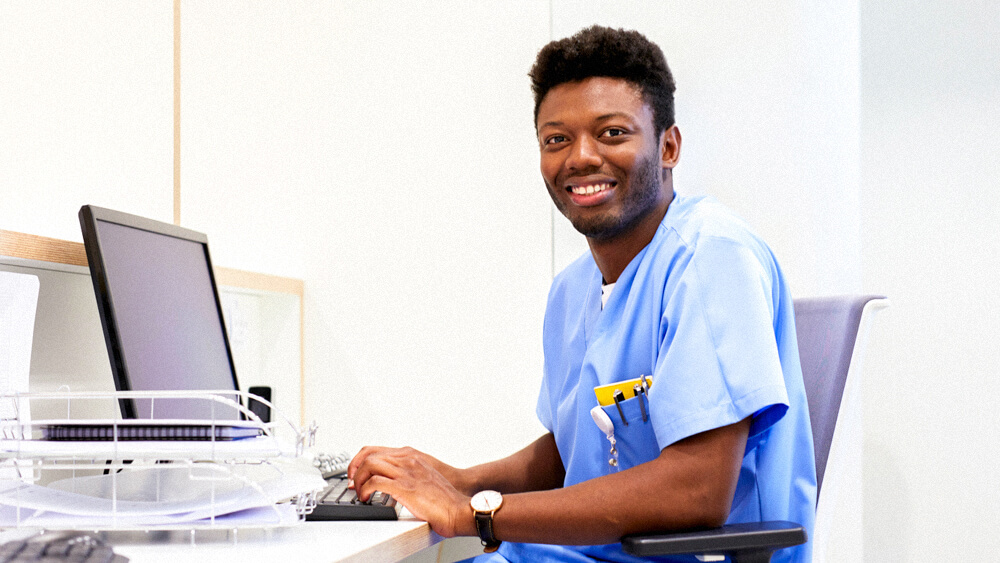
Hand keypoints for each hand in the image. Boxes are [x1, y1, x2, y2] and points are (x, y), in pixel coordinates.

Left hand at [348, 446, 473, 537]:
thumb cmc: (444, 497)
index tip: (355, 472)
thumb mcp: (424, 476)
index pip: (376, 449)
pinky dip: (365, 490)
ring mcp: (406, 472)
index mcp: (411, 455)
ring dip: (358, 479)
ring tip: (360, 492)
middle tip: (353, 483)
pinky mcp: (405, 487)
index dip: (360, 460)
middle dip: (355, 469)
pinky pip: (375, 482)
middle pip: (369, 454)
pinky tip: (367, 498)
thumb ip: (408, 472)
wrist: (458, 507)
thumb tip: (391, 480)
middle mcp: (407, 460)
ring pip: (370, 465)